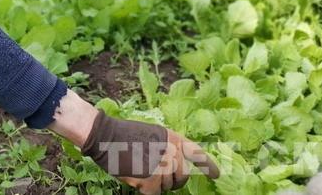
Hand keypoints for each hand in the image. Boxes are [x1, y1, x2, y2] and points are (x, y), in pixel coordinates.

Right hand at [82, 110, 219, 193]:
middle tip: (156, 176)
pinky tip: (136, 179)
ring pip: (167, 186)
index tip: (216, 174)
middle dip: (172, 180)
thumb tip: (175, 164)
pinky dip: (146, 190)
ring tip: (140, 169)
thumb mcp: (150, 134)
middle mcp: (171, 151)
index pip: (196, 153)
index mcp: (171, 137)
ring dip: (156, 184)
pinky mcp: (151, 180)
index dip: (208, 165)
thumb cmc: (123, 134)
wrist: (104, 135)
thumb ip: (165, 146)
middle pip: (182, 176)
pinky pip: (155, 193)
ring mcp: (161, 166)